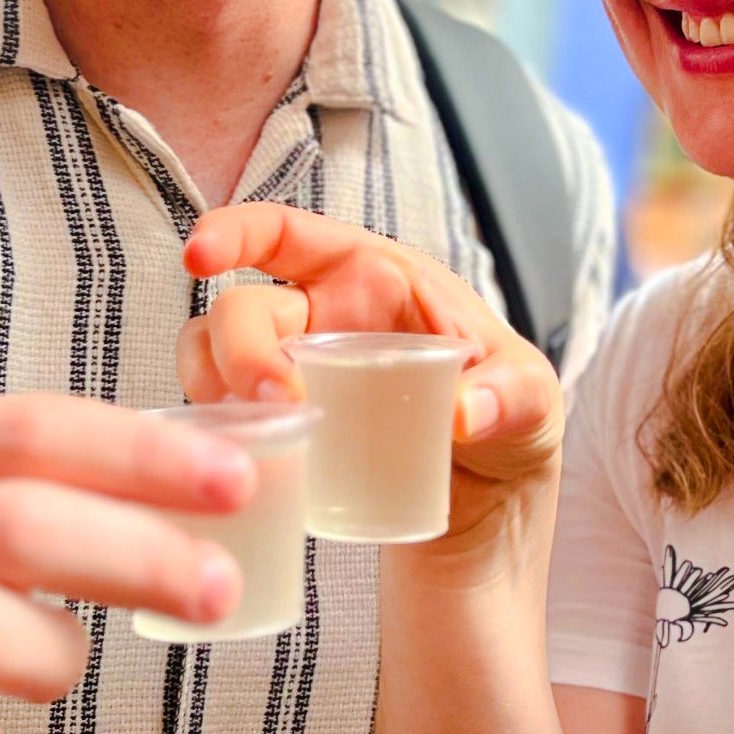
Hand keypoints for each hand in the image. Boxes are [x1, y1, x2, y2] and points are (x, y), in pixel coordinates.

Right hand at [178, 202, 563, 543]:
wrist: (491, 502)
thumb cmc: (510, 420)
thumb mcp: (533, 400)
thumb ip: (511, 396)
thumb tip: (466, 413)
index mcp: (373, 279)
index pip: (289, 235)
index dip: (238, 231)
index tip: (200, 254)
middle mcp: (320, 318)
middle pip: (242, 309)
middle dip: (241, 348)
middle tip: (278, 403)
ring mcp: (293, 375)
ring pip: (212, 358)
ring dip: (213, 388)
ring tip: (256, 434)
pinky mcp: (280, 429)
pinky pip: (222, 416)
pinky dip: (214, 432)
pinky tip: (241, 461)